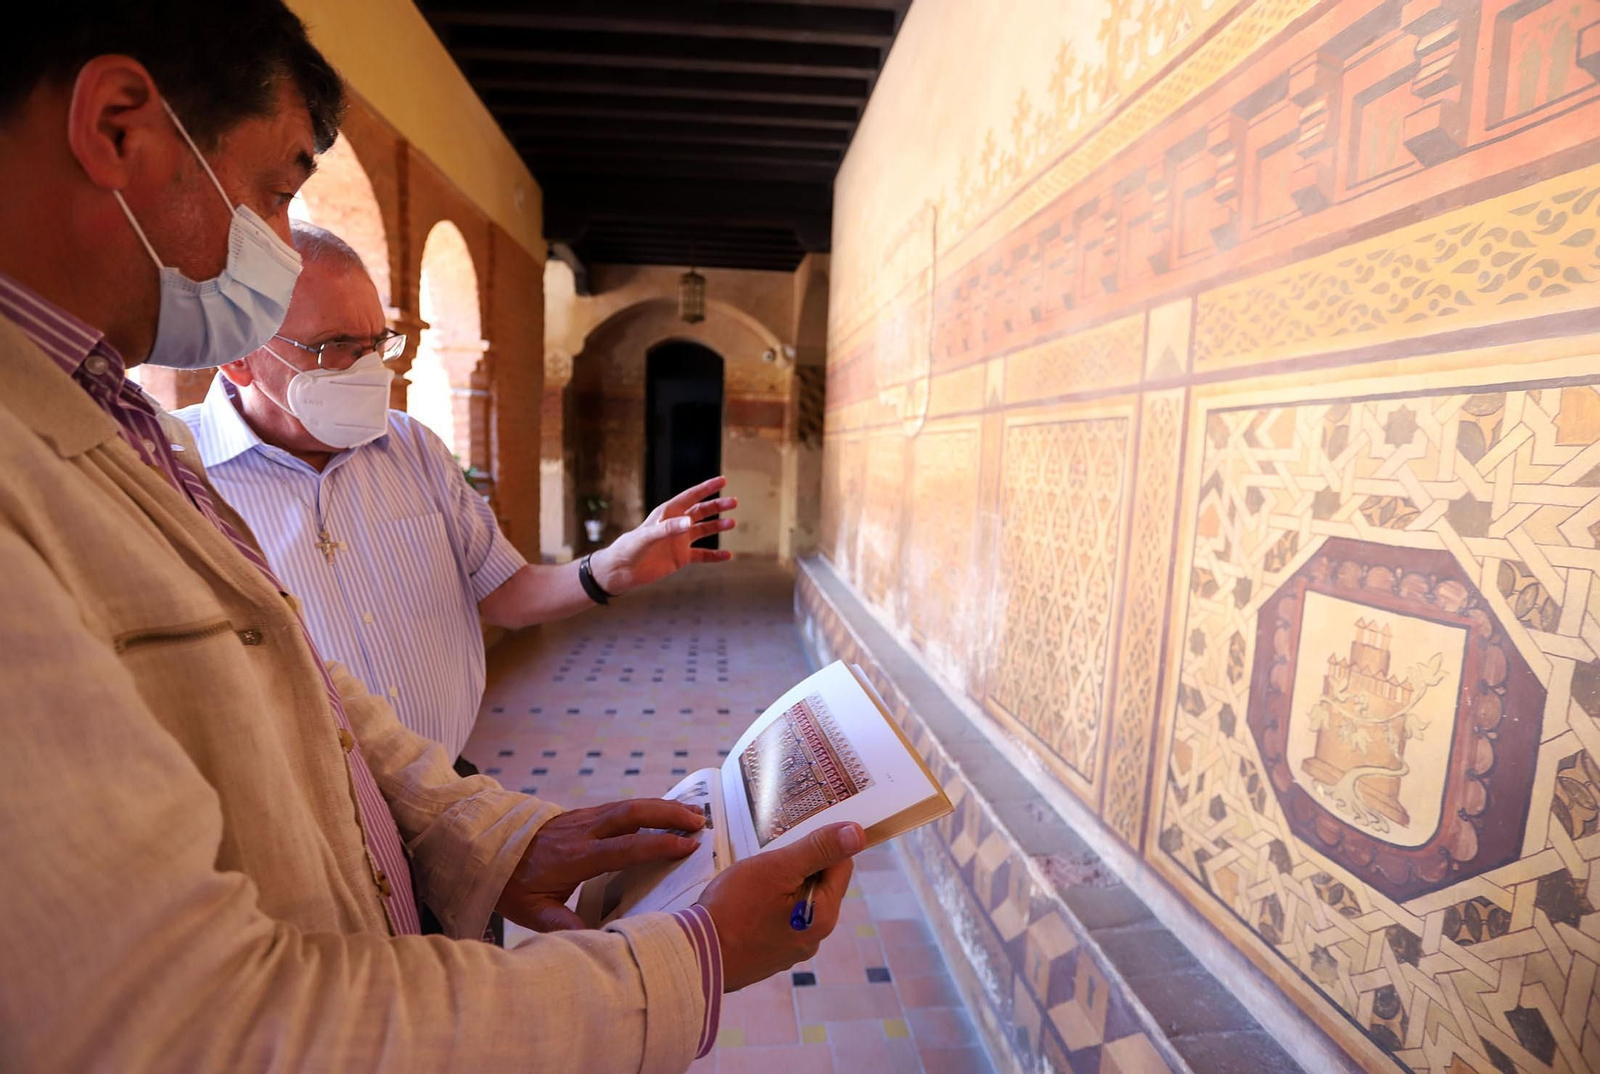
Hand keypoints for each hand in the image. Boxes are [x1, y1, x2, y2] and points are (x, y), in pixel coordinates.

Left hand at [496, 799, 705, 931]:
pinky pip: (620, 807)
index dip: (658, 844)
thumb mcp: (533, 912)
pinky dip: (647, 807)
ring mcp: (582, 818)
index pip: (624, 847)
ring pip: (628, 805)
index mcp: (574, 856)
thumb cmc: (513, 883)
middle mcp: (582, 831)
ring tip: (693, 812)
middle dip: (668, 814)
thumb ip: (565, 924)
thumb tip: (600, 939)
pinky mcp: (583, 814)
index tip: (688, 845)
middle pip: (632, 813)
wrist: (489, 848)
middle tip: (700, 821)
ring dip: (662, 806)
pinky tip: (664, 811)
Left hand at [592, 476, 736, 594]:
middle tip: (734, 502)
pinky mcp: (681, 557)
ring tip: (733, 523)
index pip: (691, 497)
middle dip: (717, 506)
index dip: (707, 488)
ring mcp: (679, 541)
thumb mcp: (648, 536)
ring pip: (704, 530)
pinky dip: (715, 555)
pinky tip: (728, 555)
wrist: (622, 571)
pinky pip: (702, 555)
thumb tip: (690, 522)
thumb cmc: (630, 548)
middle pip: (701, 512)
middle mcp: (676, 525)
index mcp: (667, 513)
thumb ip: (669, 528)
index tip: (723, 481)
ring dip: (718, 526)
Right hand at [697, 822, 862, 991]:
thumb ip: (818, 849)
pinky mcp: (771, 956)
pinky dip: (769, 907)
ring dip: (783, 886)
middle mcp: (815, 936)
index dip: (822, 845)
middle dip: (799, 866)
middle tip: (769, 861)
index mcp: (824, 915)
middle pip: (821, 884)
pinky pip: (781, 920)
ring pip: (800, 901)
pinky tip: (745, 905)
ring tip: (753, 883)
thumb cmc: (734, 909)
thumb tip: (858, 833)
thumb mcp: (777, 868)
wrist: (695, 956)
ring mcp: (793, 949)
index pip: (841, 865)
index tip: (794, 838)